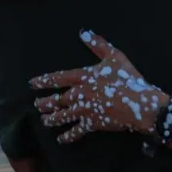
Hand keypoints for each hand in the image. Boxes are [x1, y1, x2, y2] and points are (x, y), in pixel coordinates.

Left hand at [31, 30, 168, 143]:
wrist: (139, 103)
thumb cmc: (128, 79)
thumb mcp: (115, 57)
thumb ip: (98, 45)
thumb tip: (84, 33)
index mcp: (83, 78)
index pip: (58, 79)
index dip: (44, 81)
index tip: (32, 84)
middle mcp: (79, 95)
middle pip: (56, 100)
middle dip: (45, 103)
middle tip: (37, 105)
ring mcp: (84, 111)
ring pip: (62, 116)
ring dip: (51, 119)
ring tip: (45, 120)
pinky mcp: (92, 124)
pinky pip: (76, 131)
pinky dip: (67, 136)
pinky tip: (61, 138)